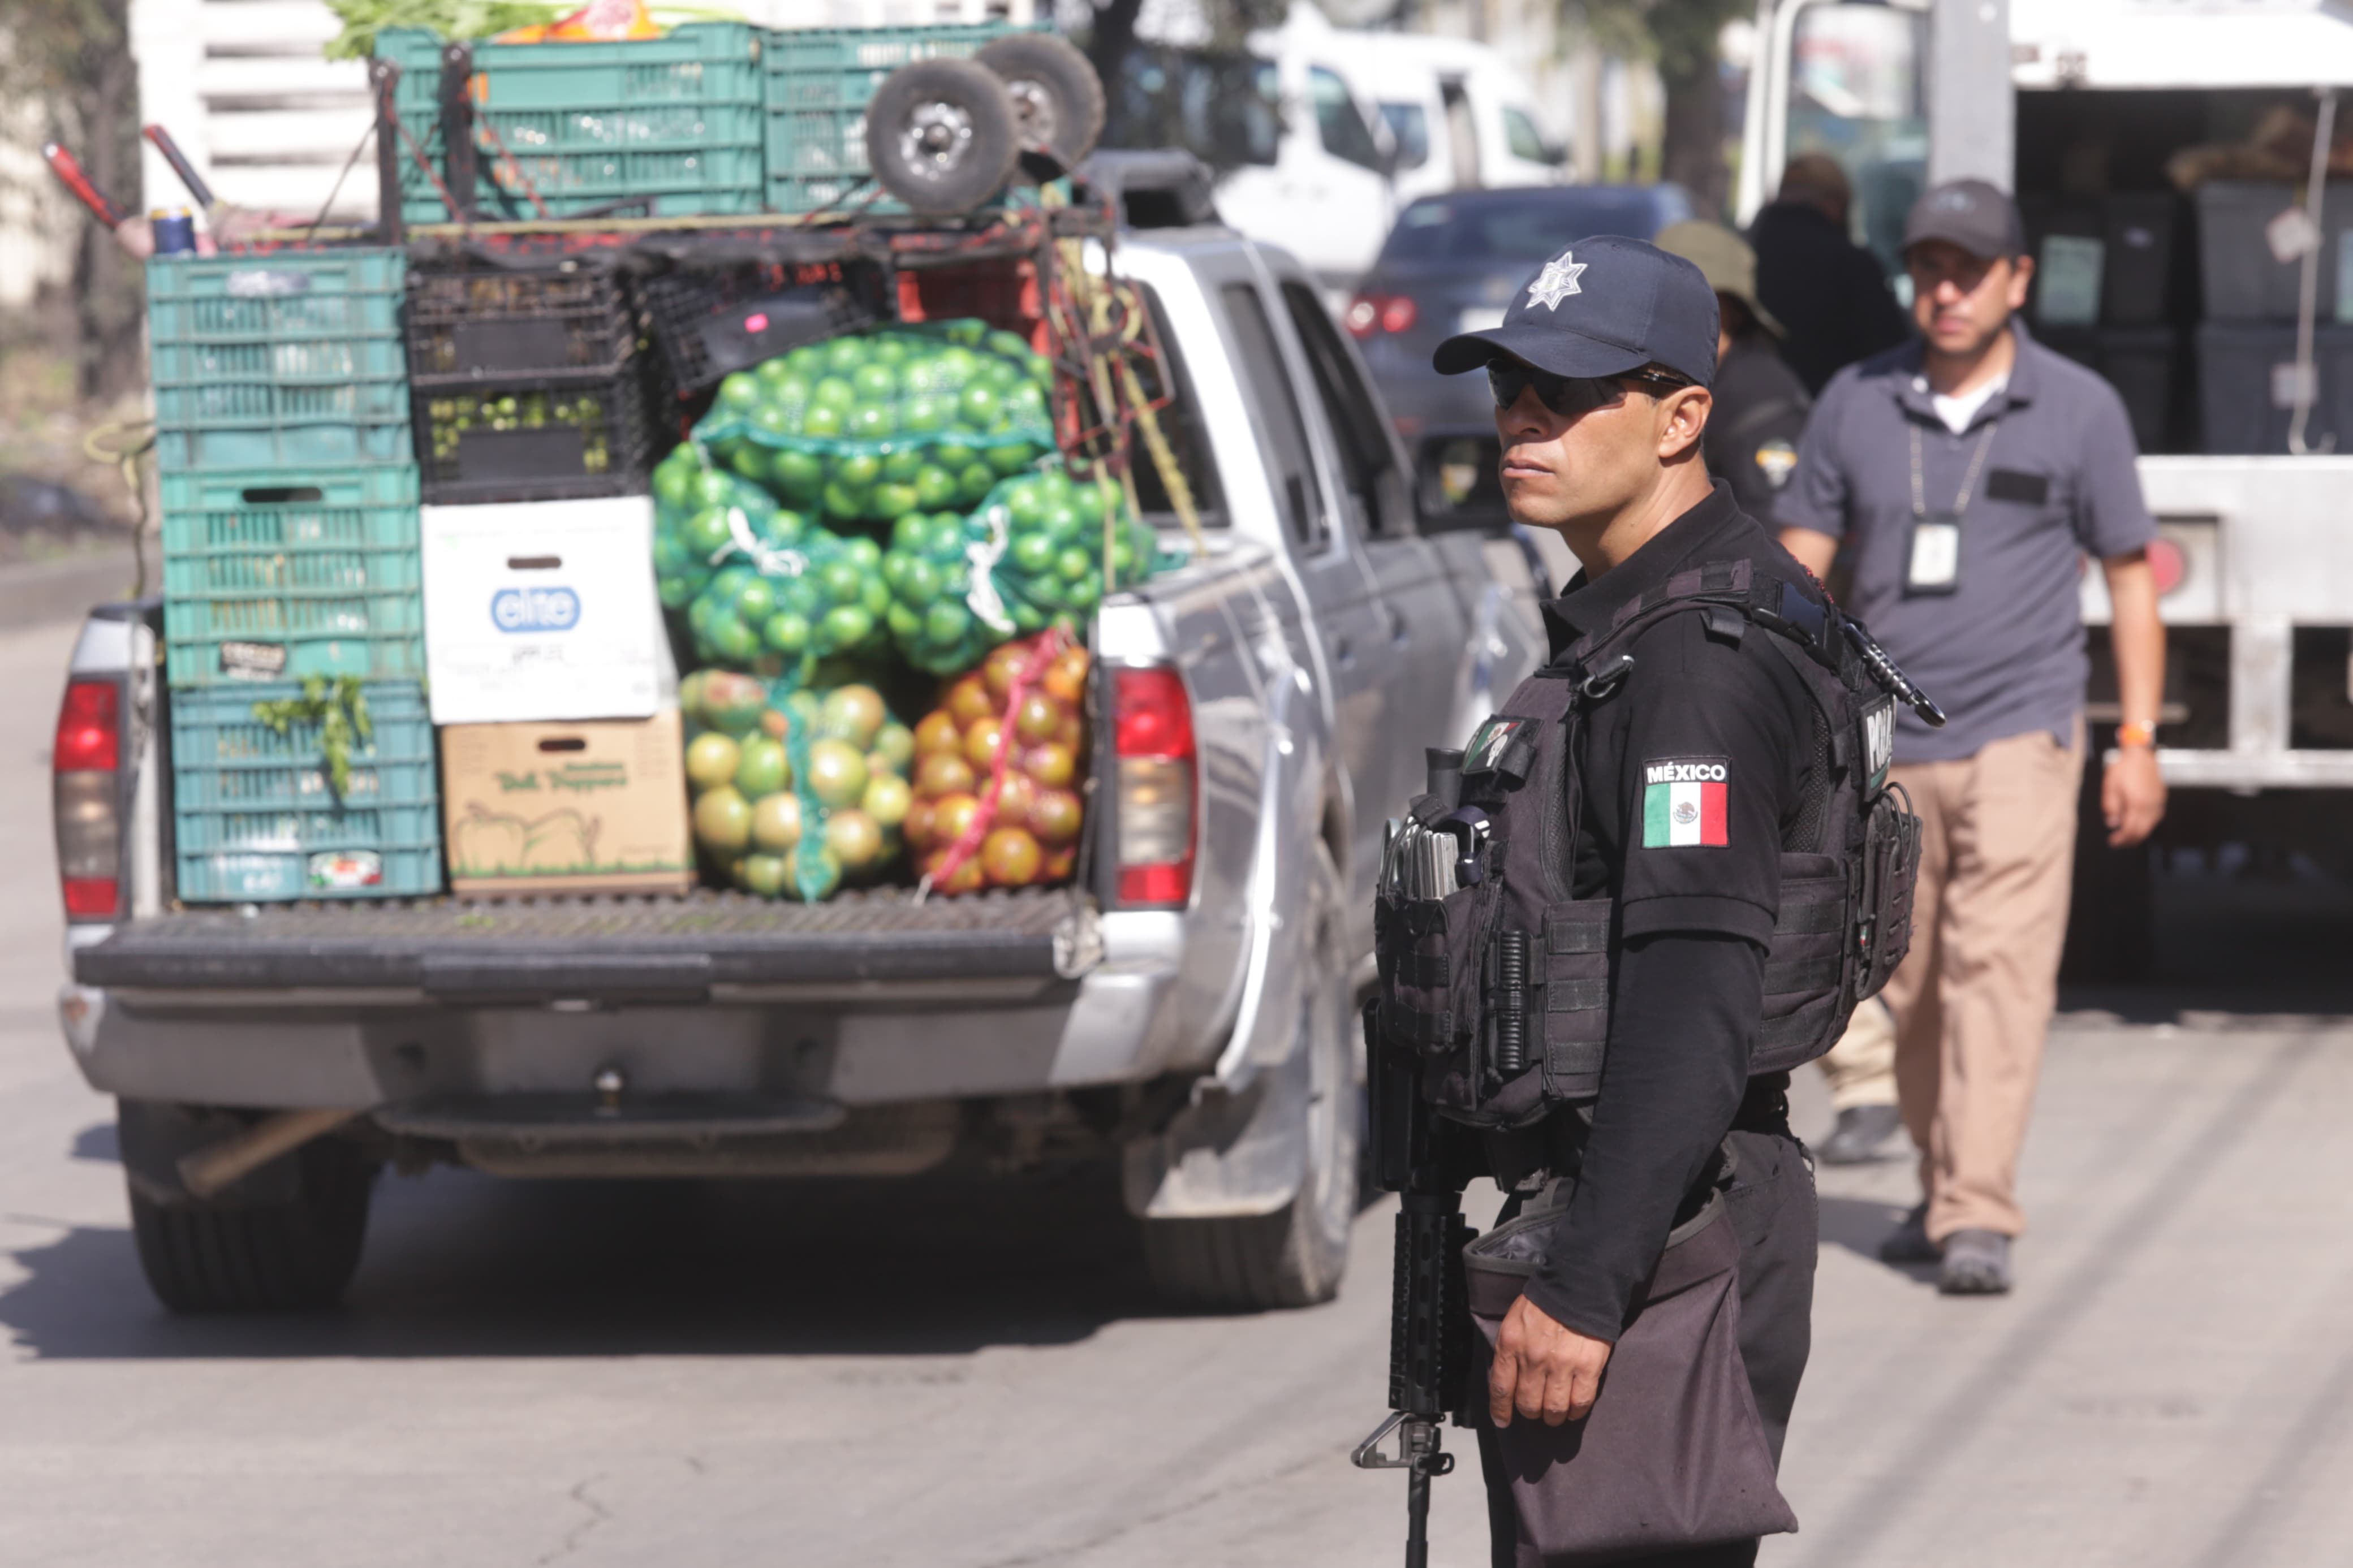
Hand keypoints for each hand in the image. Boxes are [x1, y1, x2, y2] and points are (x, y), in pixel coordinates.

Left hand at [1488, 1294, 1612, 1426]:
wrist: (1579, 1286)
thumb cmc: (1544, 1302)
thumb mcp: (1514, 1320)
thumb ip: (1509, 1349)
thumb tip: (1507, 1378)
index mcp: (1511, 1344)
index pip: (1501, 1387)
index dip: (1500, 1409)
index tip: (1503, 1420)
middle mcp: (1533, 1358)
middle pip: (1528, 1403)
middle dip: (1531, 1412)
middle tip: (1536, 1410)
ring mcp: (1561, 1364)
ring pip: (1553, 1408)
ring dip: (1553, 1417)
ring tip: (1555, 1414)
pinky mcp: (1587, 1367)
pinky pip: (1580, 1402)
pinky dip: (1576, 1412)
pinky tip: (1574, 1410)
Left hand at [2102, 746, 2165, 846]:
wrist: (2141, 754)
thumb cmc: (2124, 768)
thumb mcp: (2110, 786)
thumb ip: (2111, 807)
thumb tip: (2112, 824)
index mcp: (2137, 803)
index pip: (2131, 829)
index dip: (2122, 839)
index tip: (2112, 842)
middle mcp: (2151, 805)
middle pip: (2142, 832)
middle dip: (2130, 840)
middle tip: (2118, 842)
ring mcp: (2158, 802)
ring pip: (2150, 826)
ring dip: (2138, 834)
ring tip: (2126, 835)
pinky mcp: (2161, 798)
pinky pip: (2155, 818)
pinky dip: (2146, 825)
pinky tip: (2137, 824)